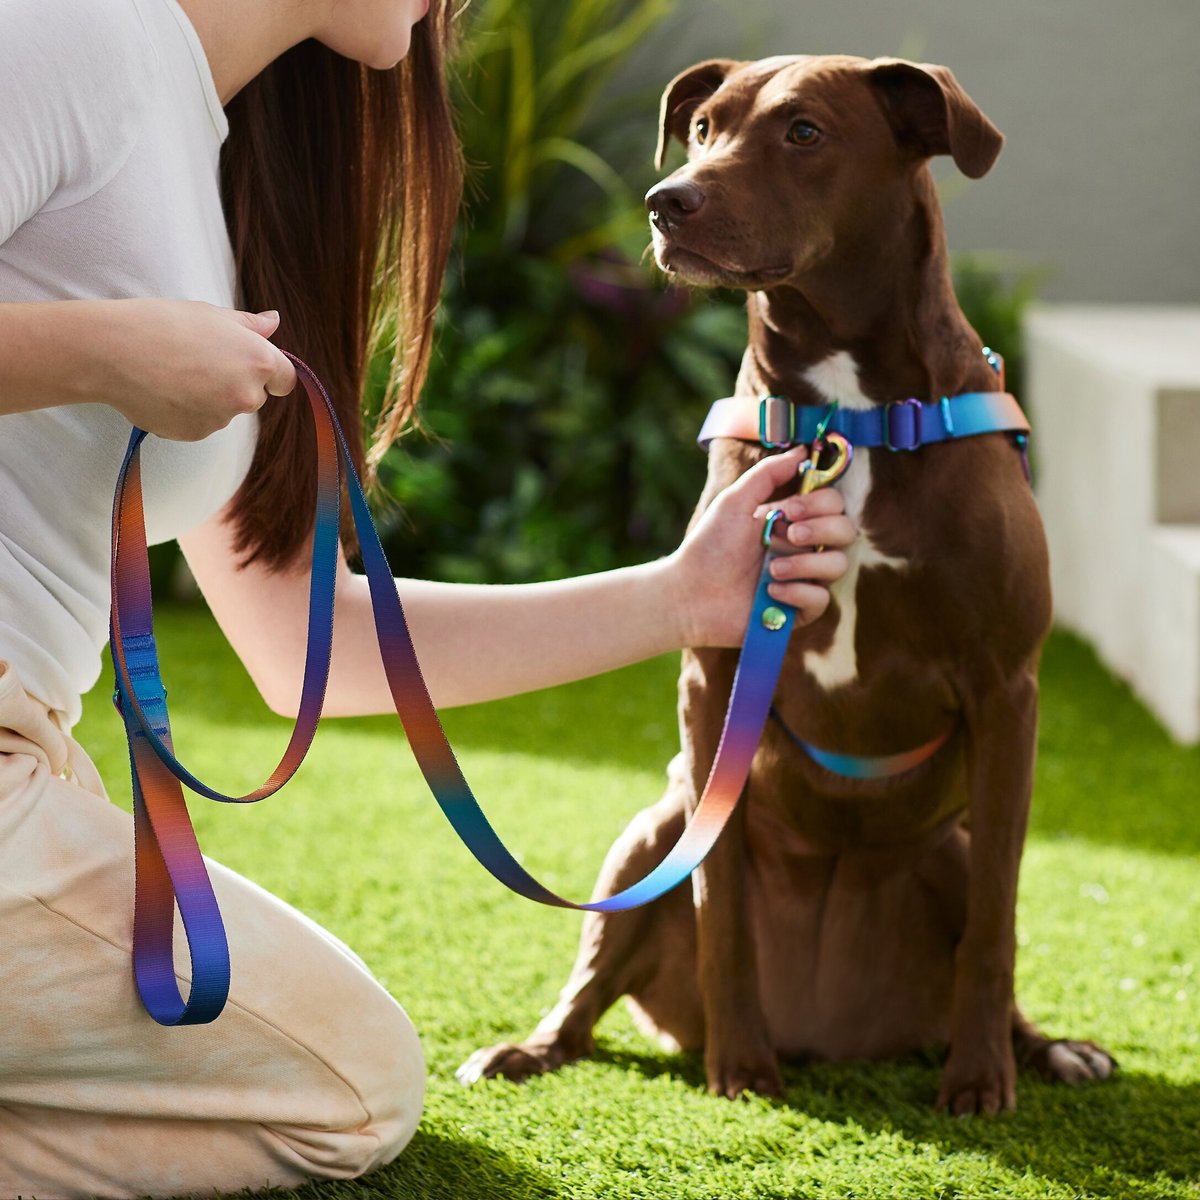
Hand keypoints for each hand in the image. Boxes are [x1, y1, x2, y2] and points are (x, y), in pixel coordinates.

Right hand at [83, 298, 296, 439]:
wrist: (113, 351)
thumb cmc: (163, 323)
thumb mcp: (211, 314)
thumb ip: (249, 325)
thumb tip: (273, 322)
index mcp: (258, 362)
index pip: (285, 380)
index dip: (271, 374)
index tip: (251, 366)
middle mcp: (247, 396)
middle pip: (253, 396)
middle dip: (234, 382)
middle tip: (198, 360)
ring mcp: (221, 419)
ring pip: (224, 410)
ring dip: (209, 398)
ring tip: (174, 372)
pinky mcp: (196, 434)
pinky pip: (200, 423)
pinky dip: (187, 411)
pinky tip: (163, 390)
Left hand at [668, 446, 857, 647]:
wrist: (688, 592)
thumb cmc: (709, 546)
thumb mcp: (735, 500)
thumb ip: (769, 473)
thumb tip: (804, 451)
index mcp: (793, 521)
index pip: (833, 505)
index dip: (820, 504)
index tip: (790, 508)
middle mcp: (803, 549)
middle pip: (846, 531)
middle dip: (821, 529)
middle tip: (789, 534)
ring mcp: (803, 580)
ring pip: (838, 565)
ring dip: (806, 563)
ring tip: (770, 569)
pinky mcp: (797, 611)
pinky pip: (822, 599)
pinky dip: (798, 592)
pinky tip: (769, 591)